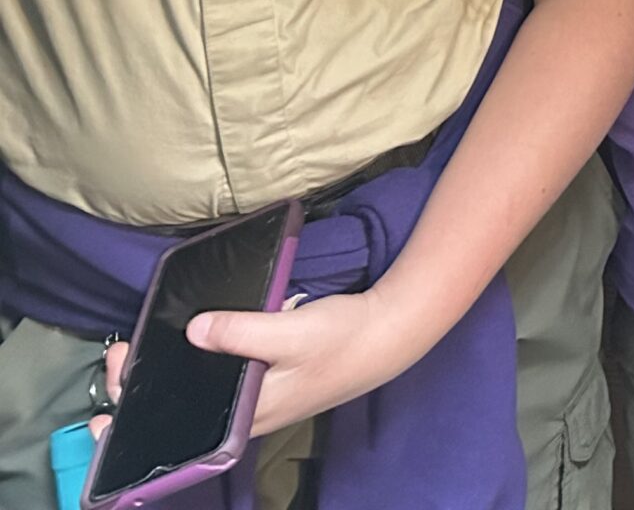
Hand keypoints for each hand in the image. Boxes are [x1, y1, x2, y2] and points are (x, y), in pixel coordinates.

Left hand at [92, 291, 427, 439]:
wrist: (392, 333)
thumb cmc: (343, 339)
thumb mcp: (291, 331)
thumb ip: (242, 332)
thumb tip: (193, 330)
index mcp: (249, 415)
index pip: (183, 432)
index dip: (140, 423)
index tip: (112, 397)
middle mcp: (249, 414)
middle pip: (185, 414)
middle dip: (145, 389)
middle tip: (123, 353)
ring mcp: (259, 398)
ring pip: (200, 396)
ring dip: (168, 376)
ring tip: (140, 351)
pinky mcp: (268, 380)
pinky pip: (219, 382)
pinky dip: (196, 368)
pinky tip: (186, 348)